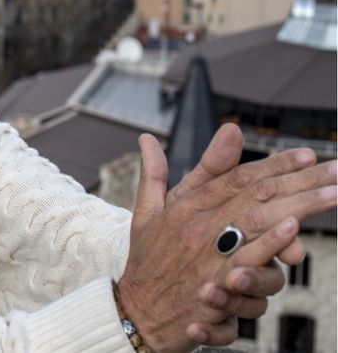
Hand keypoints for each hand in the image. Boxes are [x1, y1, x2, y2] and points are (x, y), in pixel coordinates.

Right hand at [115, 125, 336, 351]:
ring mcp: (208, 255)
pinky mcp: (216, 284)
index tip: (305, 154)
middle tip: (335, 169)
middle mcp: (197, 226)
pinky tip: (295, 227)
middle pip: (256, 194)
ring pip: (260, 221)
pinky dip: (272, 241)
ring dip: (300, 204)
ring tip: (333, 192)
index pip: (236, 177)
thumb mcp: (147, 213)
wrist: (134, 313)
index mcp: (184, 207)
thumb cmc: (146, 264)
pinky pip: (248, 258)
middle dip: (301, 178)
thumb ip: (155, 174)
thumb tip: (149, 138)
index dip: (273, 163)